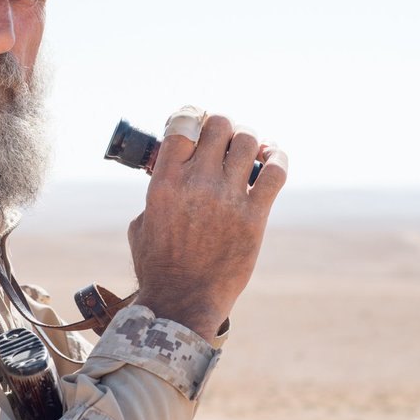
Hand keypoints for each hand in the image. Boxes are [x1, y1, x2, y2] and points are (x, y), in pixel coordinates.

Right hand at [127, 110, 287, 340]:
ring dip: (249, 140)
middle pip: (219, 125)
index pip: (183, 125)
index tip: (197, 125)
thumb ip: (155, 194)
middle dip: (223, 126)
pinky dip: (278, 158)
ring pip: (248, 141)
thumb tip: (168, 177)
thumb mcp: (141, 224)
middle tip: (225, 139)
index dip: (193, 117)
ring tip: (250, 150)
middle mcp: (196, 182)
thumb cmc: (158, 267)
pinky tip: (273, 159)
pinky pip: (276, 171)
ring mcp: (227, 198)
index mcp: (164, 182)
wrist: (183, 301)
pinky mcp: (254, 216)